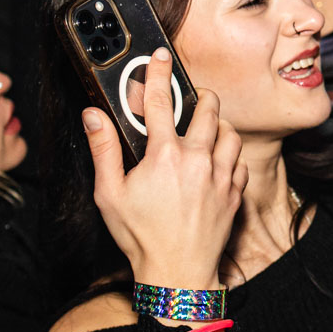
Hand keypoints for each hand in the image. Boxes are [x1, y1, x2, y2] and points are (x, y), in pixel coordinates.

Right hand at [82, 49, 243, 290]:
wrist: (178, 274)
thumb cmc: (141, 237)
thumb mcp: (109, 195)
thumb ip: (103, 150)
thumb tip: (93, 116)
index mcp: (164, 156)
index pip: (159, 102)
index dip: (158, 74)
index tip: (160, 57)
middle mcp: (198, 160)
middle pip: (209, 109)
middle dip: (200, 97)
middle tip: (192, 97)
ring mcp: (220, 176)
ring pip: (230, 133)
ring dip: (218, 125)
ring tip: (206, 128)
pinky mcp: (235, 193)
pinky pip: (239, 160)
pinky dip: (230, 154)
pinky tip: (217, 159)